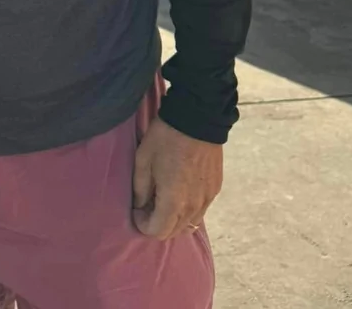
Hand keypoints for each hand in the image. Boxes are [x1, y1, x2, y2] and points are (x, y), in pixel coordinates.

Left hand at [132, 117, 222, 239]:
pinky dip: (187, 209)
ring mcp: (208, 199)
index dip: (142, 224)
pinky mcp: (215, 189)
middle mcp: (194, 206)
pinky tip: (178, 191)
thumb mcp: (143, 160)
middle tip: (147, 203)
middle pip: (174, 232)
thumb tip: (140, 206)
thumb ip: (140, 189)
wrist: (197, 118)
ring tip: (162, 197)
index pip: (158, 232)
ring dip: (173, 218)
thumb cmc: (165, 138)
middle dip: (157, 223)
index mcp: (174, 201)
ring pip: (188, 224)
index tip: (136, 209)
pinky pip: (200, 210)